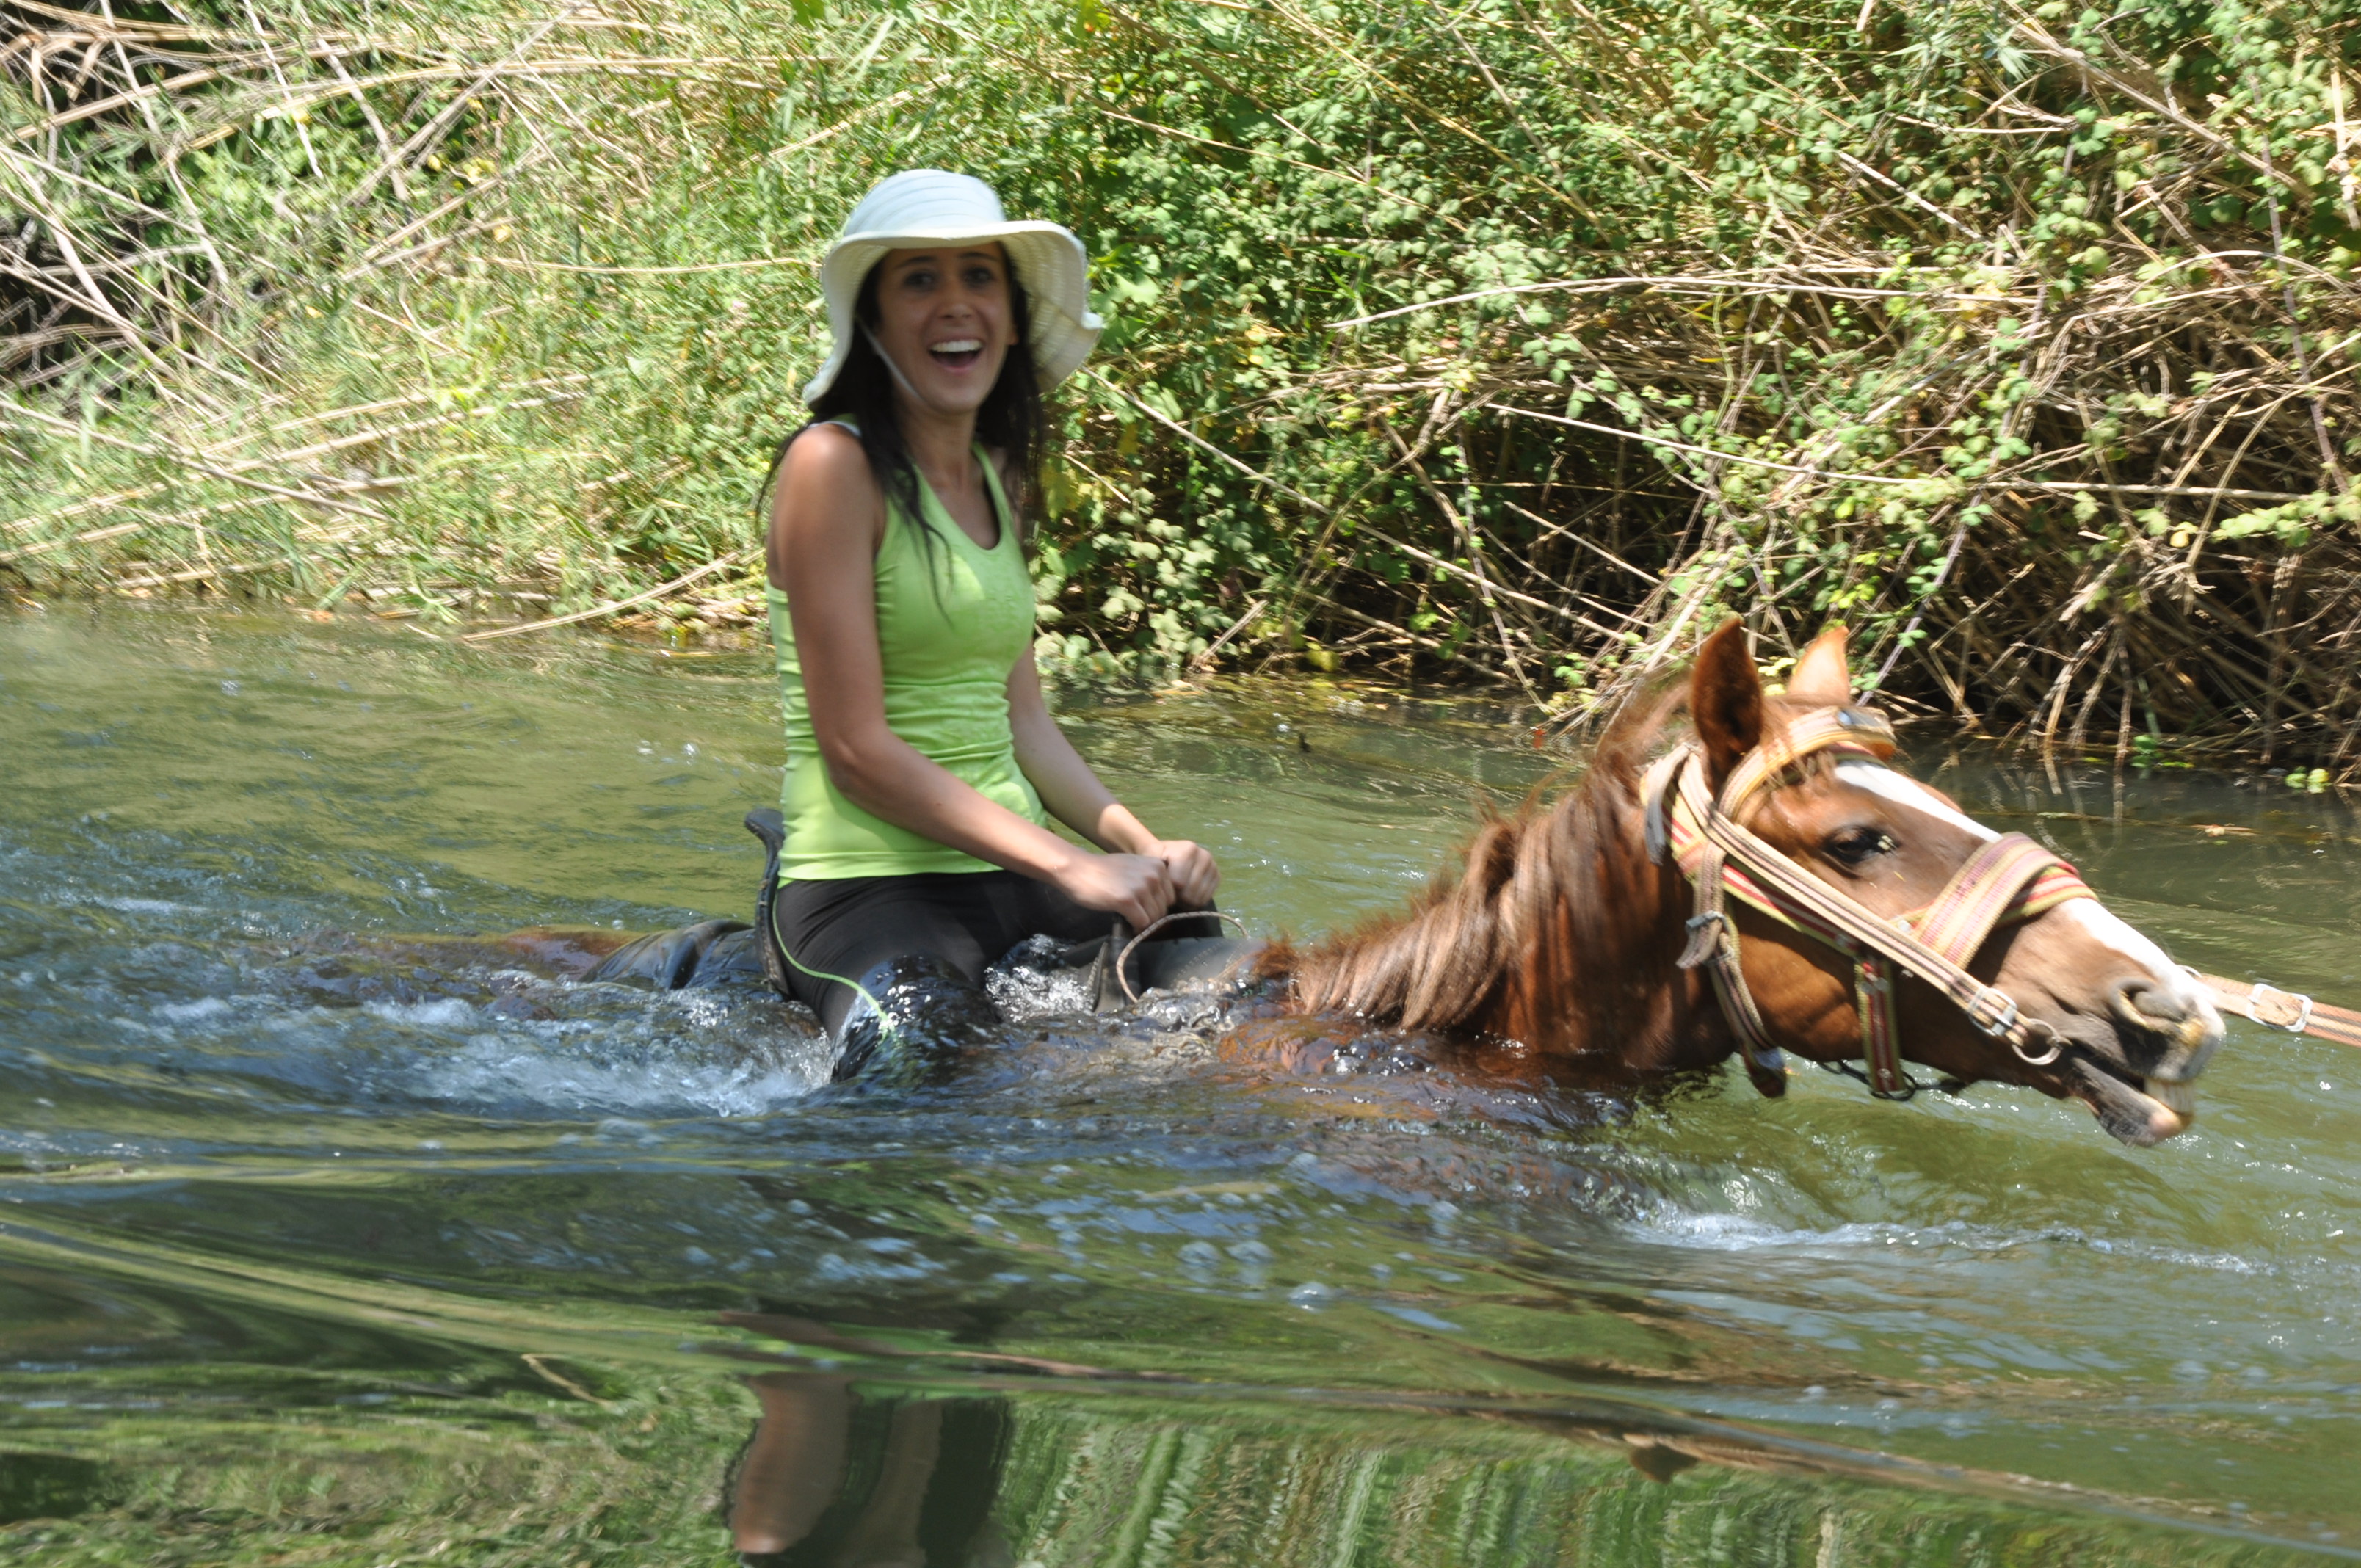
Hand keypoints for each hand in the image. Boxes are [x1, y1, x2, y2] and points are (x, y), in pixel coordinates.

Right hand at [1055, 850, 1174, 930]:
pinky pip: (1142, 922)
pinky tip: (1126, 922)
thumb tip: (1162, 902)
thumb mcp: (1134, 866)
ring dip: (1143, 923)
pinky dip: (1136, 927)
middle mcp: (1154, 875)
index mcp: (1158, 866)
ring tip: (1130, 920)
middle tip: (1136, 917)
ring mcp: (1141, 887)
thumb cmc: (1103, 870)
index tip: (1144, 909)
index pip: (1171, 897)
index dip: (1157, 906)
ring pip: (1154, 918)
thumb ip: (1150, 879)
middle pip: (1164, 909)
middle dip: (1151, 916)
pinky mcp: (1127, 900)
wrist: (1078, 869)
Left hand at [1146, 839, 1219, 907]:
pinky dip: (1194, 901)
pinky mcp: (1218, 877)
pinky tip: (1186, 894)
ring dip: (1184, 901)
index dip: (1167, 888)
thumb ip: (1152, 861)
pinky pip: (1206, 899)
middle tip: (1169, 891)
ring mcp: (1213, 866)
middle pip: (1189, 892)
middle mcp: (1205, 856)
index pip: (1178, 882)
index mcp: (1189, 849)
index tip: (1161, 883)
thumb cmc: (1158, 857)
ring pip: (1198, 898)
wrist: (1170, 854)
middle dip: (1176, 896)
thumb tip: (1157, 873)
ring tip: (1176, 892)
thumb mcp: (1150, 854)